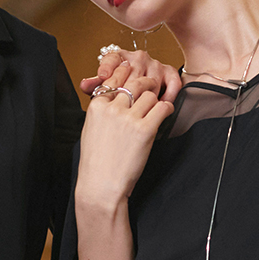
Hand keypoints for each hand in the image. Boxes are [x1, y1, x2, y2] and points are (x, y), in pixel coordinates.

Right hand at [76, 62, 175, 210]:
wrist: (101, 185)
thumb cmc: (96, 163)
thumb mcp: (91, 130)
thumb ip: (102, 112)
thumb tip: (114, 100)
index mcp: (96, 107)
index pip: (115, 79)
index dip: (126, 75)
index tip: (132, 74)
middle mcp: (112, 109)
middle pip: (134, 83)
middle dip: (145, 83)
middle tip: (151, 86)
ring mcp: (129, 118)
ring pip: (150, 95)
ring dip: (155, 100)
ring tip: (156, 108)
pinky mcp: (145, 130)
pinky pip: (162, 108)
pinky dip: (167, 108)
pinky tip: (166, 113)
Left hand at [81, 46, 182, 102]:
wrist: (143, 89)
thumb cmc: (123, 90)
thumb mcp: (108, 88)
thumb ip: (97, 87)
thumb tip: (84, 85)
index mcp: (119, 57)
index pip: (111, 59)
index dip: (106, 67)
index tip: (103, 75)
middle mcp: (137, 57)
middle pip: (132, 74)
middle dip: (126, 93)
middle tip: (122, 107)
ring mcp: (154, 64)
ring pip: (152, 81)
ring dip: (147, 97)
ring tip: (140, 111)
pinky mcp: (169, 71)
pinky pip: (171, 83)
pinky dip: (167, 95)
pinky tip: (160, 105)